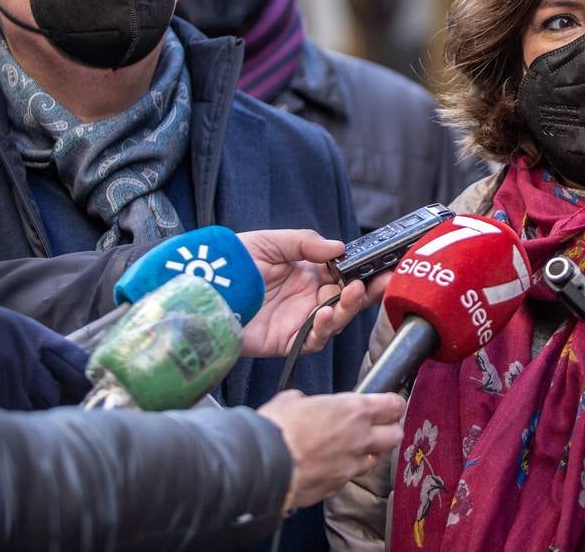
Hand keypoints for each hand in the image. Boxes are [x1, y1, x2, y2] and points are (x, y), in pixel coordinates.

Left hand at [235, 230, 390, 357]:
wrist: (202, 291)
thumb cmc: (231, 264)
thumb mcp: (269, 243)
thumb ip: (304, 243)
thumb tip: (339, 248)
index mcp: (307, 274)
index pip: (344, 275)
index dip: (363, 273)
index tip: (381, 268)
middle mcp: (307, 298)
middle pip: (346, 300)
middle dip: (365, 293)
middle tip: (379, 283)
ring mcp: (298, 320)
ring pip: (336, 321)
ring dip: (348, 309)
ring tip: (350, 294)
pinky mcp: (286, 342)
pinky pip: (313, 341)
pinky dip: (323, 330)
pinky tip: (324, 314)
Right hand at [259, 390, 405, 508]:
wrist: (263, 466)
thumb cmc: (277, 428)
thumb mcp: (293, 400)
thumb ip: (311, 402)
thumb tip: (307, 405)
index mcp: (354, 411)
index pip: (393, 406)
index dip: (394, 404)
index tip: (389, 404)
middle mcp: (360, 439)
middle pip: (395, 435)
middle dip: (389, 430)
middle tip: (376, 426)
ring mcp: (350, 466)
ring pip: (374, 460)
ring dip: (367, 453)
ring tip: (349, 448)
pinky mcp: (337, 487)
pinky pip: (349, 477)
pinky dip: (343, 472)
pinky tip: (328, 466)